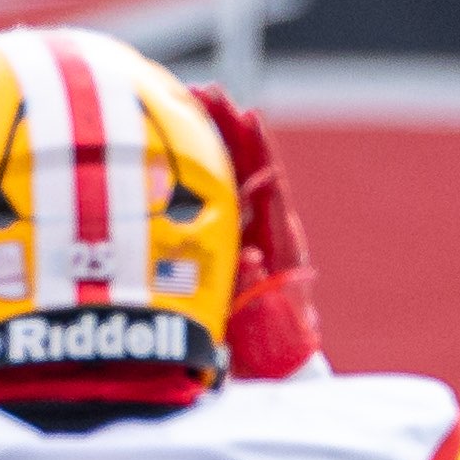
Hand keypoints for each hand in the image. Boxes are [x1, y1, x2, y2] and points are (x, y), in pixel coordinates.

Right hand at [190, 84, 321, 377]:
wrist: (268, 368)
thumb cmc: (270, 349)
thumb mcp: (264, 322)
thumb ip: (256, 291)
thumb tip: (250, 257)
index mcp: (280, 243)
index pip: (268, 186)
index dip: (257, 150)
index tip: (245, 115)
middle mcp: (265, 230)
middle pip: (248, 168)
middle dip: (230, 129)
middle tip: (207, 91)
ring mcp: (246, 231)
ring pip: (230, 175)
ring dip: (213, 137)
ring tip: (192, 98)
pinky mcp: (227, 238)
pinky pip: (212, 193)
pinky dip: (199, 164)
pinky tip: (178, 138)